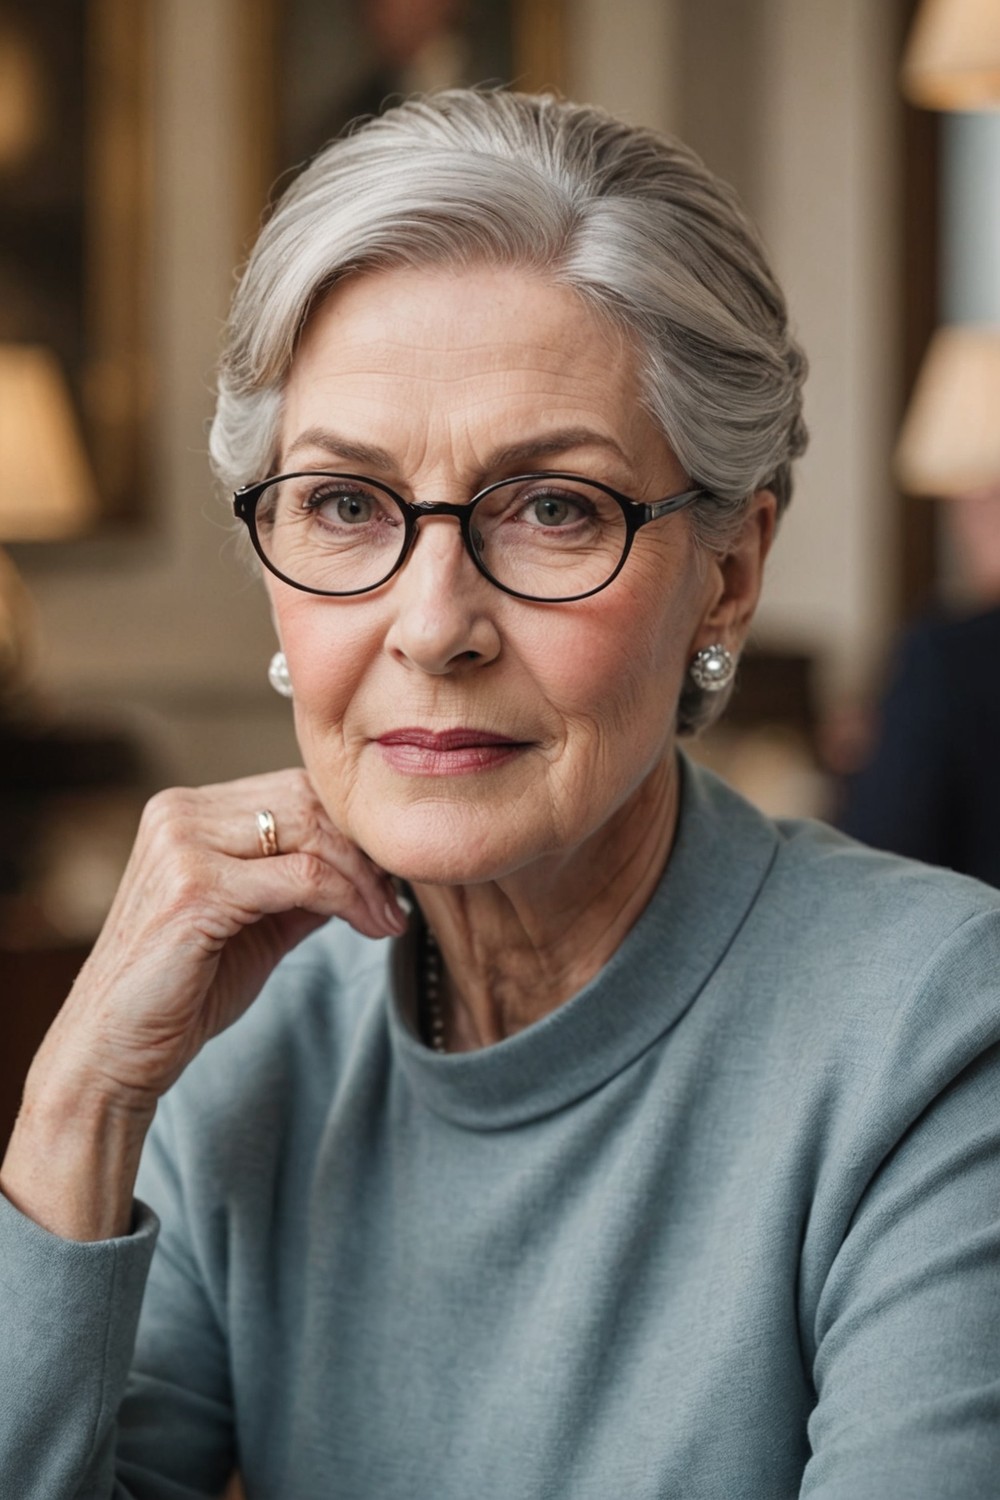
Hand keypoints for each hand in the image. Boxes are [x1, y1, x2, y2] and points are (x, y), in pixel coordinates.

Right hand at [34, 768, 406, 1113]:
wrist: (114, 1054)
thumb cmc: (182, 992)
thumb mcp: (256, 923)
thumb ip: (302, 885)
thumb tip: (371, 866)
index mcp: (185, 810)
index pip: (294, 788)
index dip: (351, 828)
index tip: (389, 877)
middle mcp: (178, 813)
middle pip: (306, 801)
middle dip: (364, 851)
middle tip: (397, 900)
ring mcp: (181, 845)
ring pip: (310, 833)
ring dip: (363, 878)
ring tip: (388, 918)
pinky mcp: (194, 889)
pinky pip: (302, 878)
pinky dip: (348, 900)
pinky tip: (369, 928)